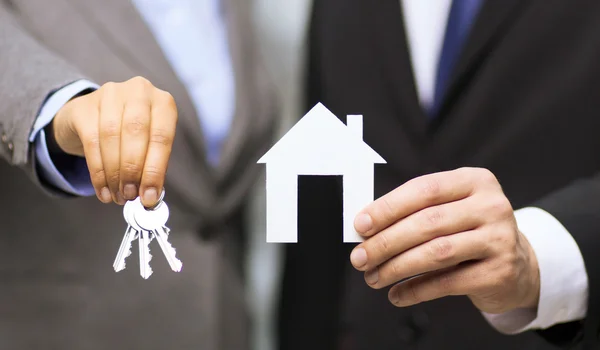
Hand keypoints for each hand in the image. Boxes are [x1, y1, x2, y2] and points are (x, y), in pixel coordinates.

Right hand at [51, 76, 176, 206]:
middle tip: (130, 196)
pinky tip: (103, 190)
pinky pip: (92, 142)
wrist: (92, 116)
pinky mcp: (85, 106)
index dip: (155, 170)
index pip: (162, 137)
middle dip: (133, 171)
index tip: (150, 197)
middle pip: (136, 134)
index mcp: (163, 102)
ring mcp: (111, 94)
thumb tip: (150, 197)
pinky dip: (98, 171)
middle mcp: (139, 91)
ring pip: (112, 138)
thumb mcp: (148, 145)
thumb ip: (152, 166)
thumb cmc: (130, 135)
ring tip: (117, 196)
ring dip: (114, 173)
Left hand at [350, 167, 539, 313]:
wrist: (517, 264)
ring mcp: (499, 239)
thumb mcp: (451, 209)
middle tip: (360, 257)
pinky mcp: (500, 272)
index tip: (361, 225)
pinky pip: (448, 282)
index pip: (423, 190)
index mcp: (474, 181)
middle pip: (427, 223)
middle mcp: (491, 206)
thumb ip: (416, 212)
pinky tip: (398, 294)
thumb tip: (367, 228)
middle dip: (386, 242)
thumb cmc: (471, 231)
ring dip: (397, 267)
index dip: (388, 208)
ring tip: (374, 277)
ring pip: (436, 252)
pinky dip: (416, 290)